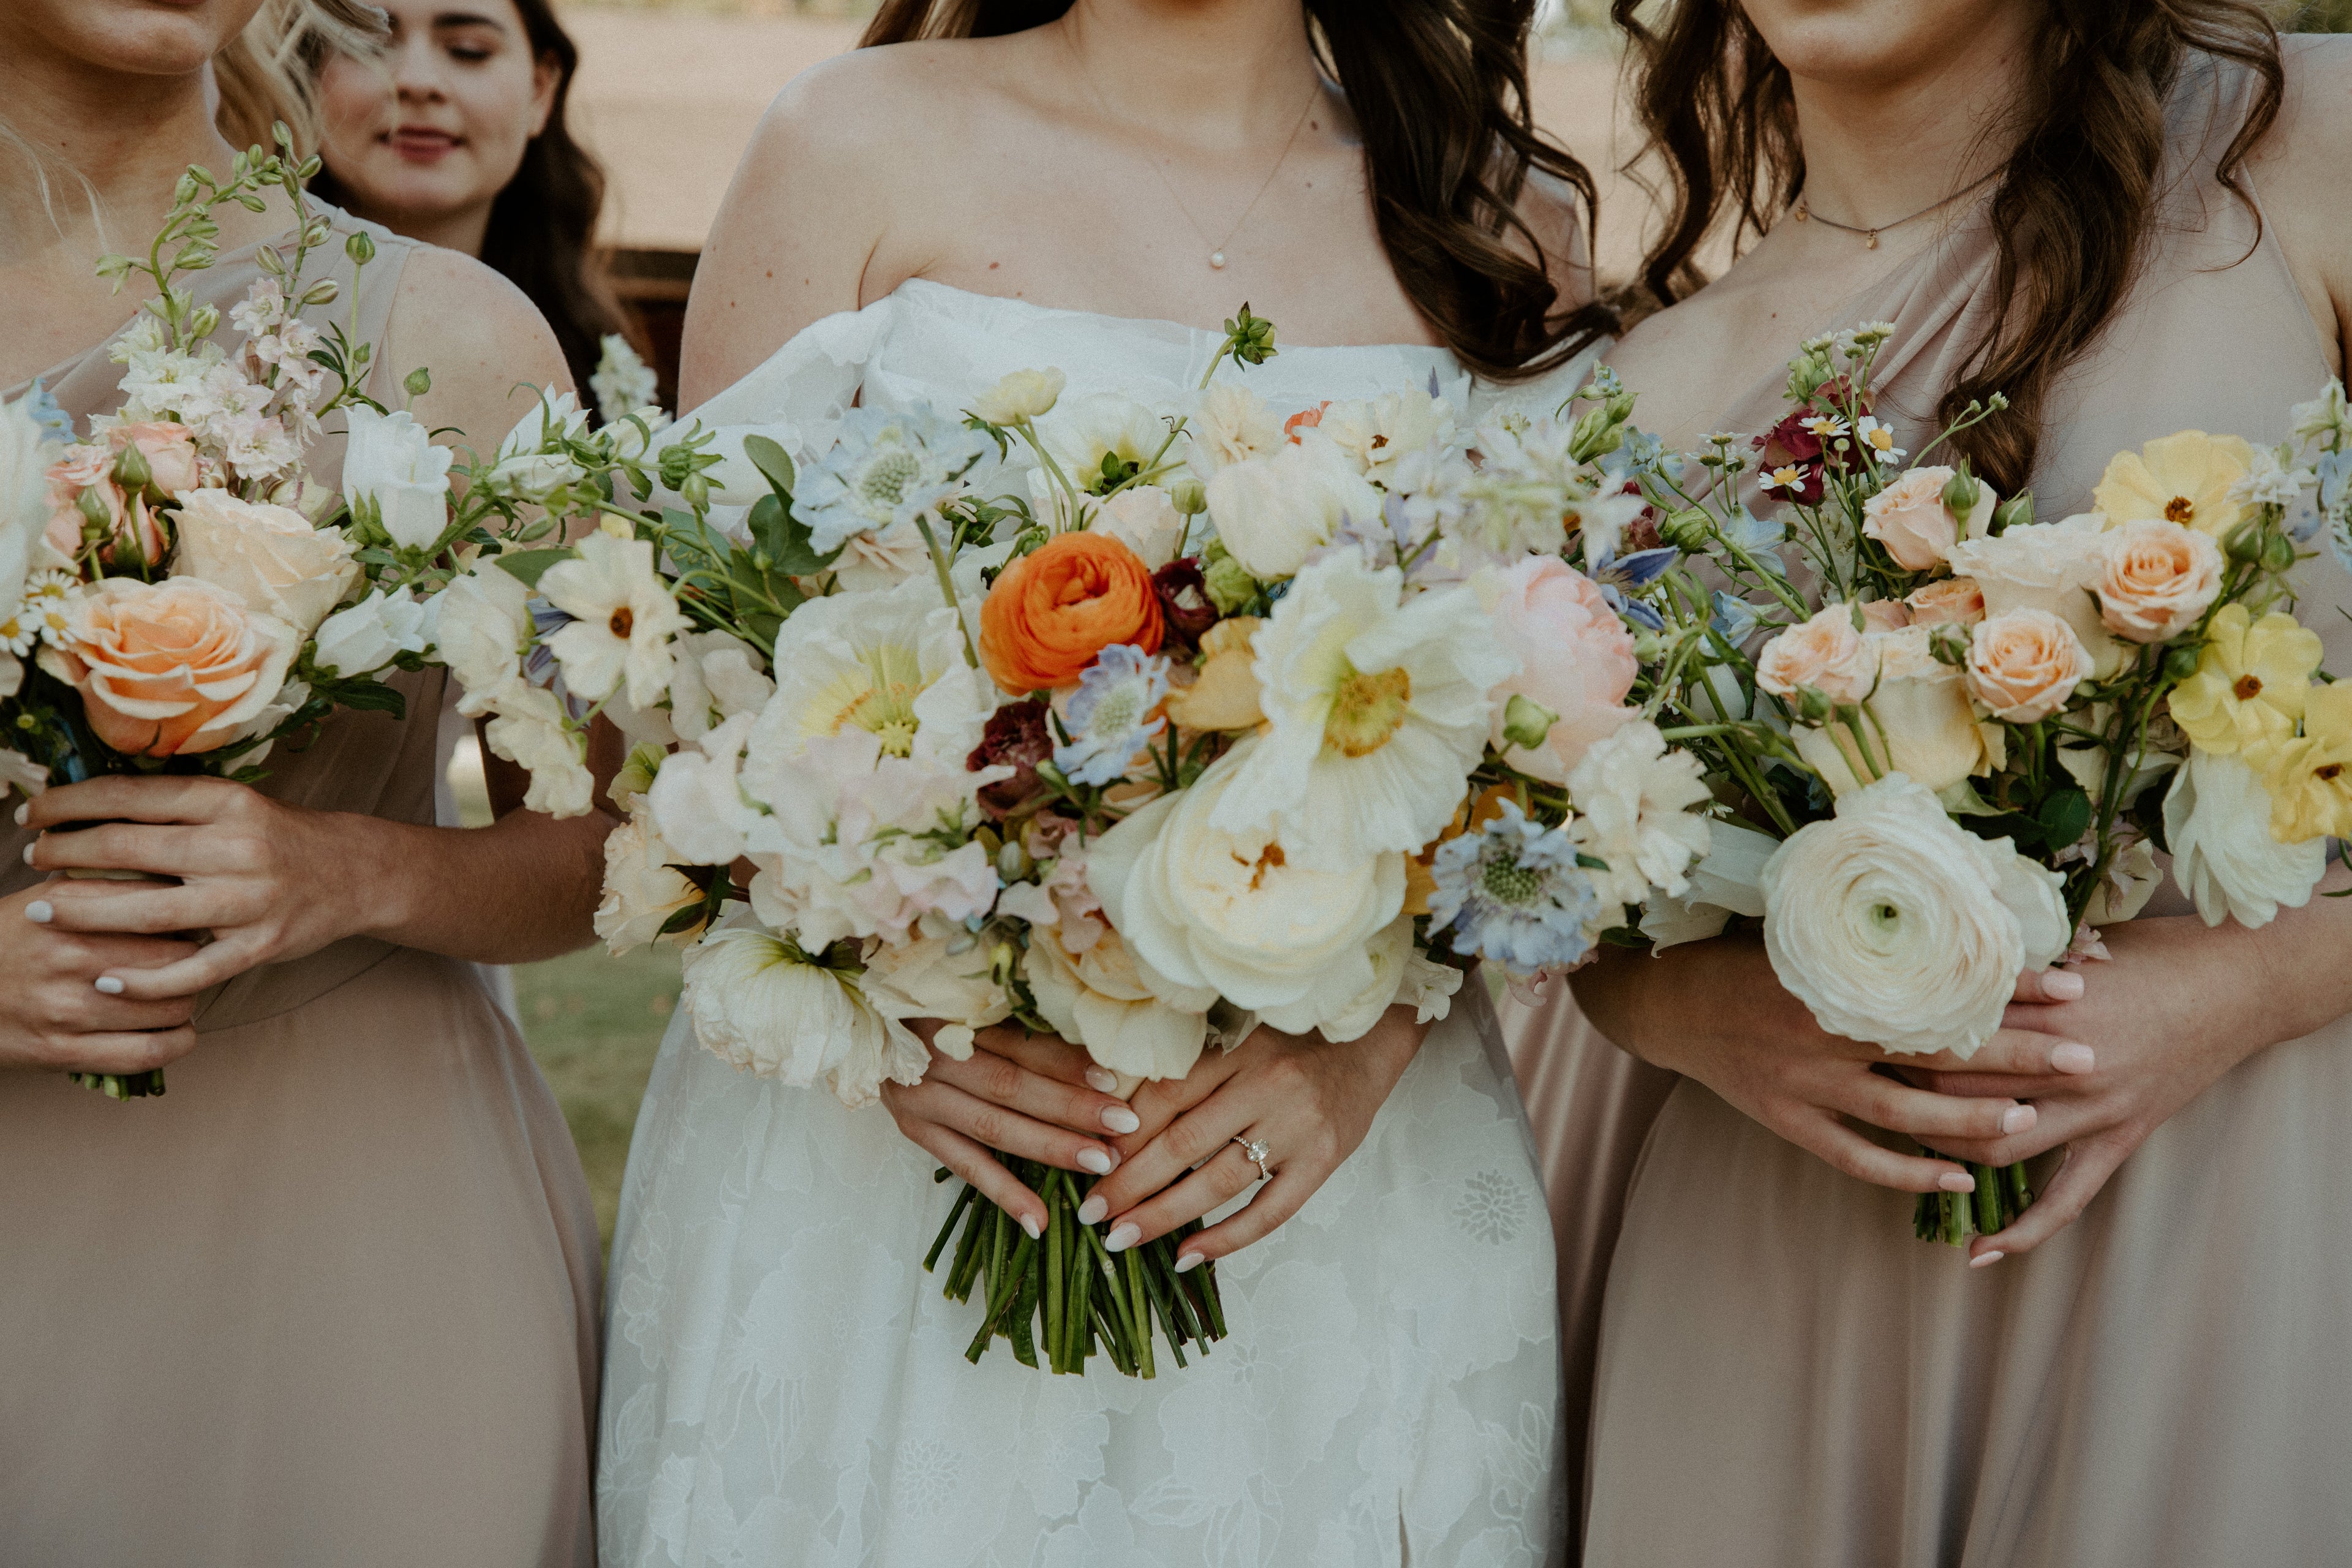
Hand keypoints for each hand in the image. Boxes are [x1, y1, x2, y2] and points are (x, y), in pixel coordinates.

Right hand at [0, 881, 200, 1073]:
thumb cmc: (12, 942)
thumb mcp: (51, 900)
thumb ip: (110, 888)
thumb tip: (182, 883)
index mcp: (69, 908)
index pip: (164, 905)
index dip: (189, 914)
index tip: (192, 920)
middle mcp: (69, 955)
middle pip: (179, 955)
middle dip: (194, 958)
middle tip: (188, 962)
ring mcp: (66, 1007)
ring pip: (173, 1005)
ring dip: (185, 1001)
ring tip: (176, 994)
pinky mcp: (62, 1052)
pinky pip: (148, 1053)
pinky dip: (177, 1042)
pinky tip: (177, 1031)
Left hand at [22, 776, 386, 999]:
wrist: (355, 873)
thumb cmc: (278, 838)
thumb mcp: (233, 806)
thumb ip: (172, 809)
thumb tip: (86, 809)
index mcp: (228, 802)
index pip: (132, 796)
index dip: (71, 803)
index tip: (32, 813)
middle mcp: (238, 846)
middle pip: (130, 849)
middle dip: (66, 853)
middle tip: (32, 858)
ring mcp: (249, 900)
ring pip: (149, 911)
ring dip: (85, 912)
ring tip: (44, 912)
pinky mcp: (259, 946)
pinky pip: (191, 970)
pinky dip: (143, 979)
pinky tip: (105, 978)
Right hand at [879, 1022, 1140, 1235]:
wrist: (868, 1022)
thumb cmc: (937, 1005)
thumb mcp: (974, 1000)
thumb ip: (1023, 1018)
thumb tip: (1097, 1041)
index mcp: (954, 1015)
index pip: (1020, 1043)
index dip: (1067, 1062)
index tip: (1114, 1079)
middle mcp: (934, 1057)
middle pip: (1011, 1087)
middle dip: (1071, 1109)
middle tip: (1124, 1125)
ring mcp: (920, 1097)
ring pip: (992, 1127)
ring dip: (1048, 1147)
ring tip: (1099, 1164)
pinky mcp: (914, 1130)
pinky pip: (964, 1165)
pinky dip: (1002, 1193)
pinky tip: (1038, 1221)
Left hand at [1078, 1003, 1428, 1270]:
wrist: (1370, 1043)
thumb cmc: (1292, 1045)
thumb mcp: (1239, 1043)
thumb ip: (1191, 1075)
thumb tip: (1119, 1116)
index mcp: (1237, 1052)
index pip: (1166, 1096)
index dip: (1122, 1133)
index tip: (1088, 1161)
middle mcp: (1265, 1087)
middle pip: (1183, 1142)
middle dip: (1129, 1183)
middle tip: (1091, 1213)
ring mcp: (1297, 1128)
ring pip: (1219, 1181)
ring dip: (1165, 1215)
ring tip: (1123, 1239)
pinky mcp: (1323, 1161)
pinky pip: (1269, 1211)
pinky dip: (1226, 1237)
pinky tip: (1188, 1255)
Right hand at [1570, 935, 2091, 1194]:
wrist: (1667, 1001)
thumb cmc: (1743, 953)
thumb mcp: (1808, 927)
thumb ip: (1877, 932)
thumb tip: (1958, 917)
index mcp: (1840, 976)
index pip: (1947, 984)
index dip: (2015, 985)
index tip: (2075, 983)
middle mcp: (1828, 1032)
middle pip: (1942, 1052)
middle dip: (2019, 1055)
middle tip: (2084, 1056)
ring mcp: (1807, 1083)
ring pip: (1907, 1113)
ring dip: (1975, 1120)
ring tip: (2033, 1121)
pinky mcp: (1788, 1120)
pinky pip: (1858, 1156)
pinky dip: (1909, 1171)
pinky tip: (1957, 1176)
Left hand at [1901, 914, 2312, 1261]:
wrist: (2239, 985)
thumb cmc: (2154, 953)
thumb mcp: (2076, 946)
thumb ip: (2014, 969)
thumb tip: (1944, 963)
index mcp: (2052, 1007)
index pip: (1955, 1031)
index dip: (1903, 1034)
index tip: (1862, 1033)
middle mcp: (2070, 1064)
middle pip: (1962, 1089)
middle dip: (1908, 1089)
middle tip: (1866, 1085)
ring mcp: (2097, 1109)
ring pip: (1999, 1144)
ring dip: (1946, 1148)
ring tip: (1905, 1145)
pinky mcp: (2122, 1138)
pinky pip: (2067, 1199)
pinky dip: (2023, 1230)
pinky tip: (1979, 1253)